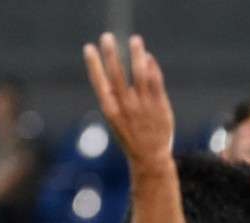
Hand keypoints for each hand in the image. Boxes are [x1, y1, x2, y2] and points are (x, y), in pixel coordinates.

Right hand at [83, 33, 173, 168]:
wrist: (150, 158)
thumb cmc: (130, 136)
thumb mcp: (116, 118)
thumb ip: (116, 96)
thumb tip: (115, 70)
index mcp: (110, 110)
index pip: (99, 82)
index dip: (94, 64)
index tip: (89, 48)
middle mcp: (126, 107)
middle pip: (117, 75)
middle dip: (111, 54)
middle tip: (107, 36)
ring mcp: (144, 107)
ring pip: (140, 75)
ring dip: (136, 55)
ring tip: (135, 40)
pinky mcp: (160, 107)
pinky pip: (156, 82)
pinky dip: (152, 68)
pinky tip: (148, 57)